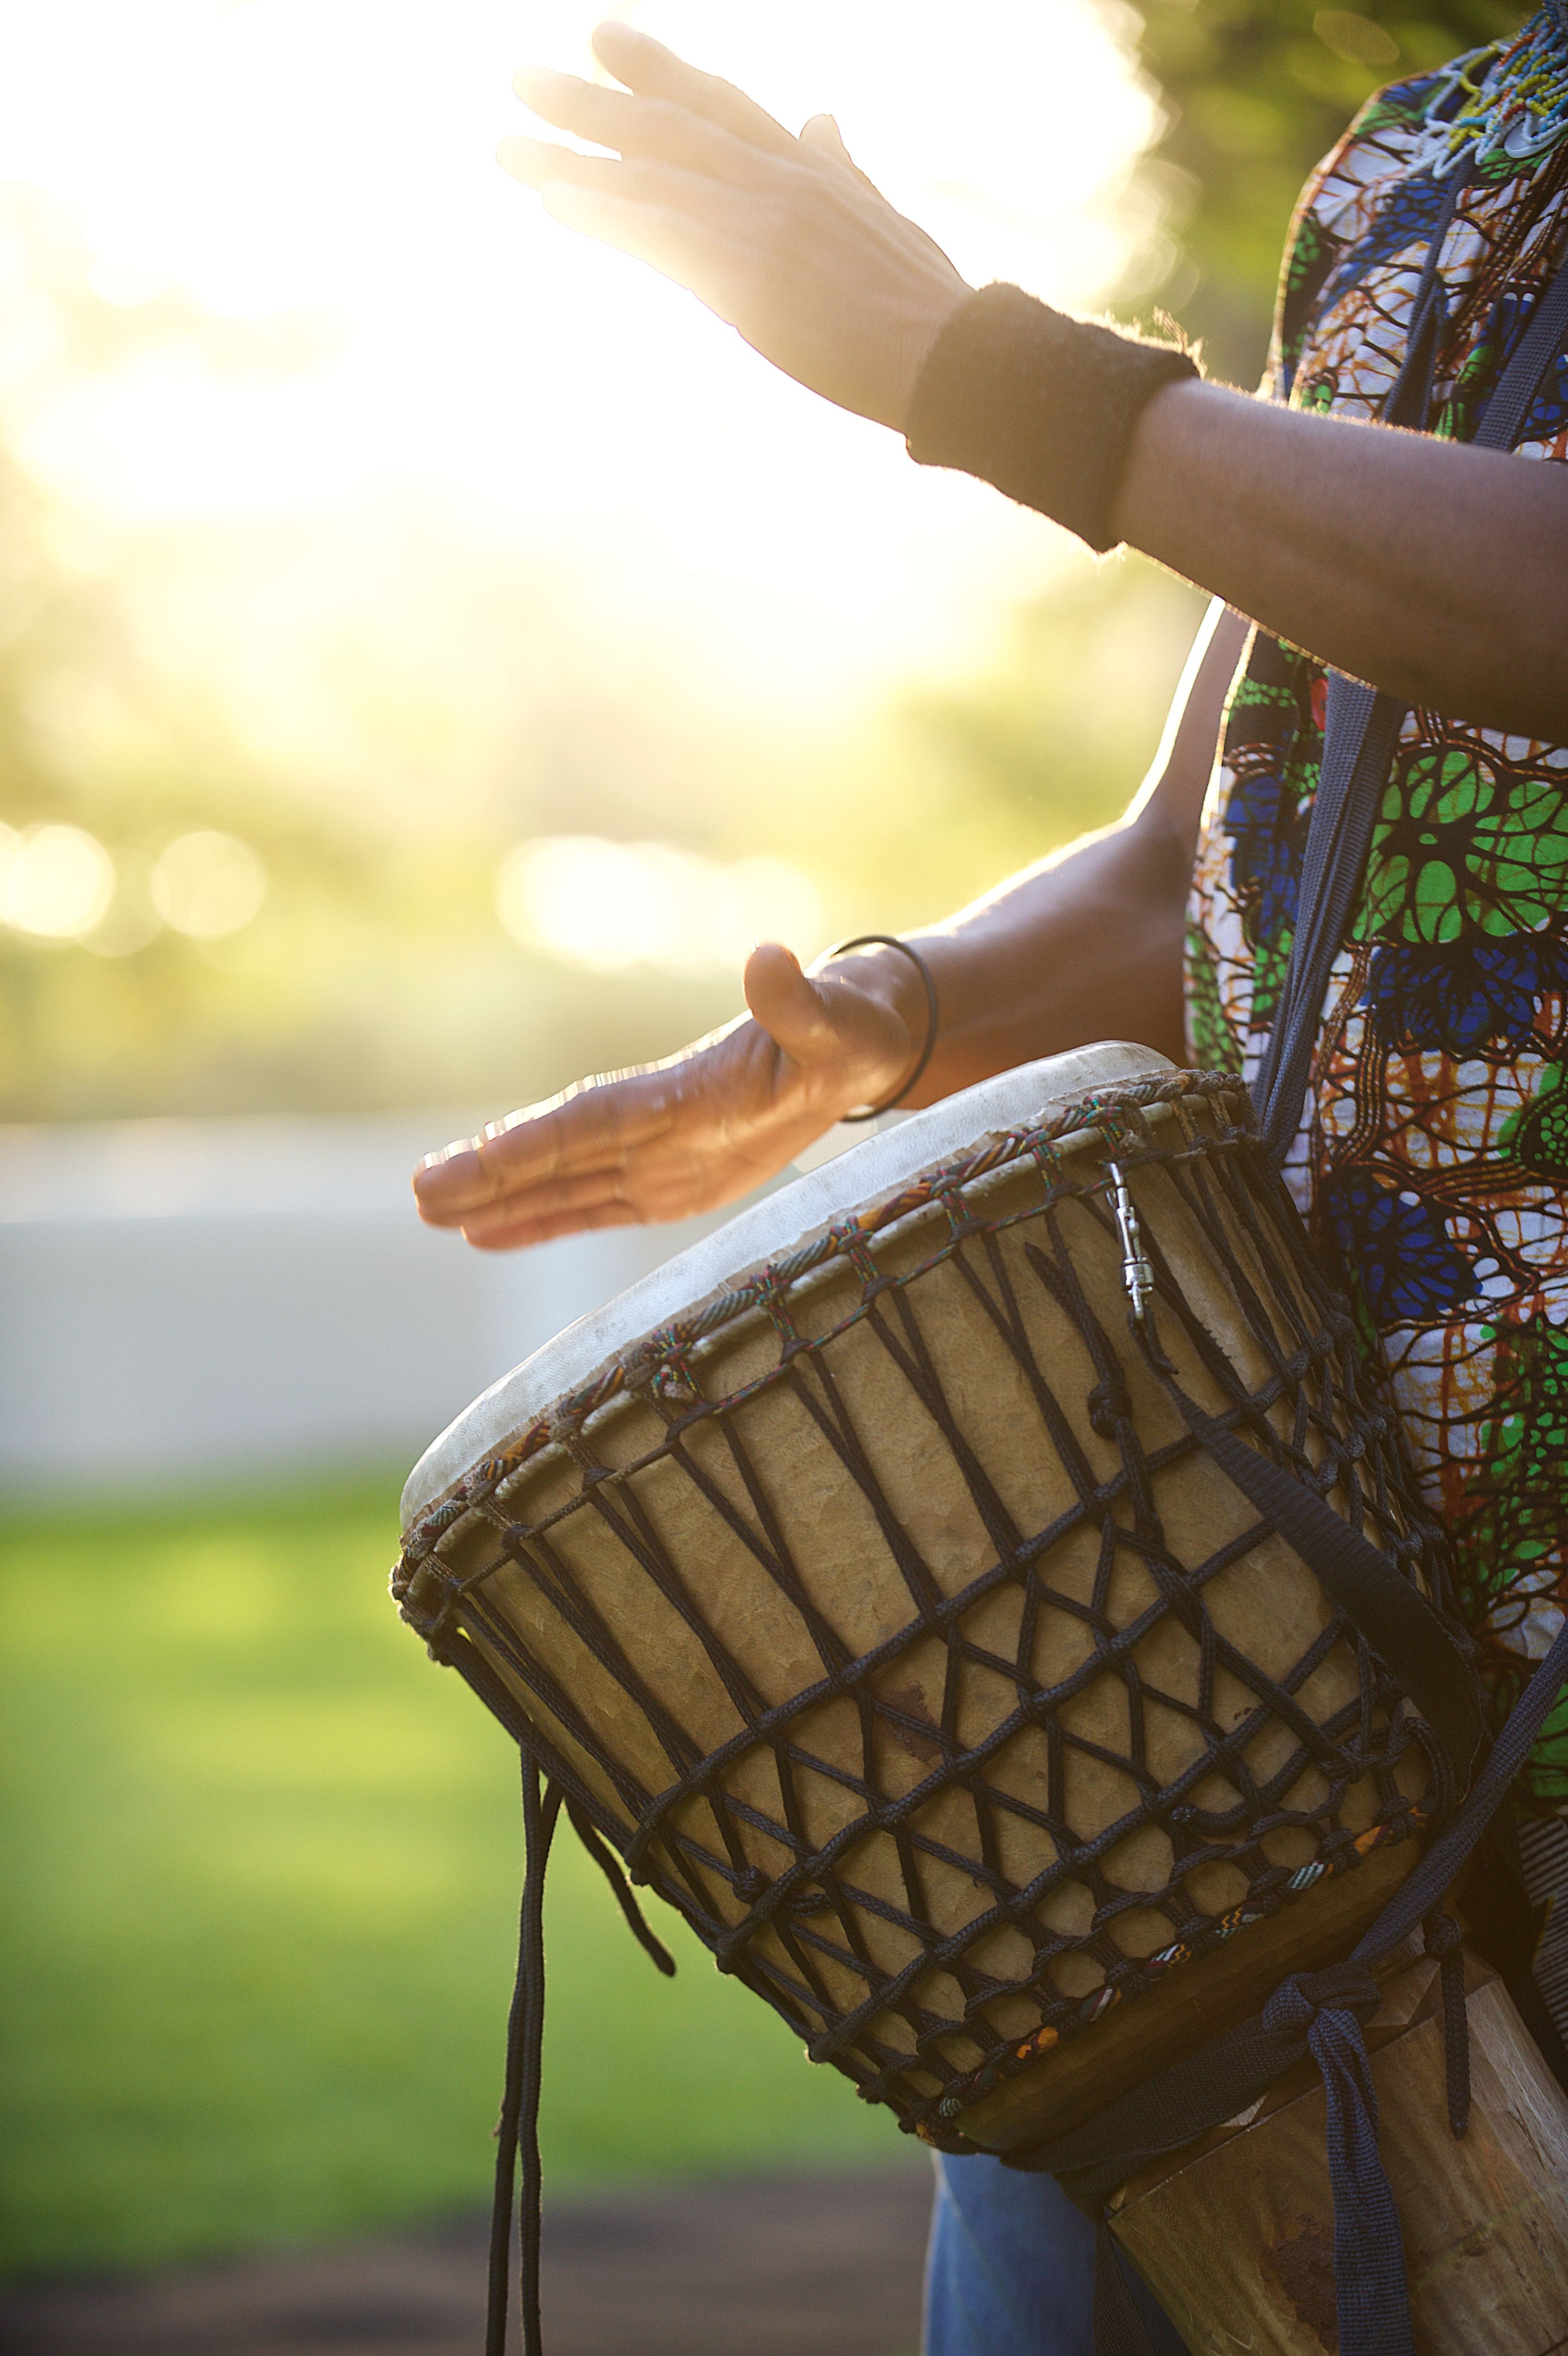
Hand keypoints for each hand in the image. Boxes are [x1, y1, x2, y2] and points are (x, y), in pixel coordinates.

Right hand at [412, 940, 924, 1249]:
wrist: (861, 1042)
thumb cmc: (851, 1031)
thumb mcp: (834, 1021)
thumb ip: (797, 1002)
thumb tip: (773, 957)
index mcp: (679, 1092)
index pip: (586, 1123)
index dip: (528, 1144)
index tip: (468, 1161)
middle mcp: (654, 1123)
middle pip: (556, 1152)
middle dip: (489, 1175)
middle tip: (419, 1194)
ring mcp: (657, 1154)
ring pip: (563, 1183)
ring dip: (500, 1200)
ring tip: (430, 1215)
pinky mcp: (674, 1184)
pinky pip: (595, 1207)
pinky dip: (540, 1221)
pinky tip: (486, 1234)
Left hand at [499, 21, 971, 431]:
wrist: (954, 358)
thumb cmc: (924, 305)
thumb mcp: (883, 216)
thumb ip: (840, 168)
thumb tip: (822, 120)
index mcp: (807, 166)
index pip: (719, 101)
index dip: (656, 68)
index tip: (601, 36)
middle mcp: (777, 179)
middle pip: (668, 126)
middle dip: (591, 100)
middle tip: (519, 78)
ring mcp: (761, 222)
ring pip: (650, 176)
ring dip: (572, 161)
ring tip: (506, 146)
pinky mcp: (749, 274)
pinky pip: (662, 236)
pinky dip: (607, 215)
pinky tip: (555, 205)